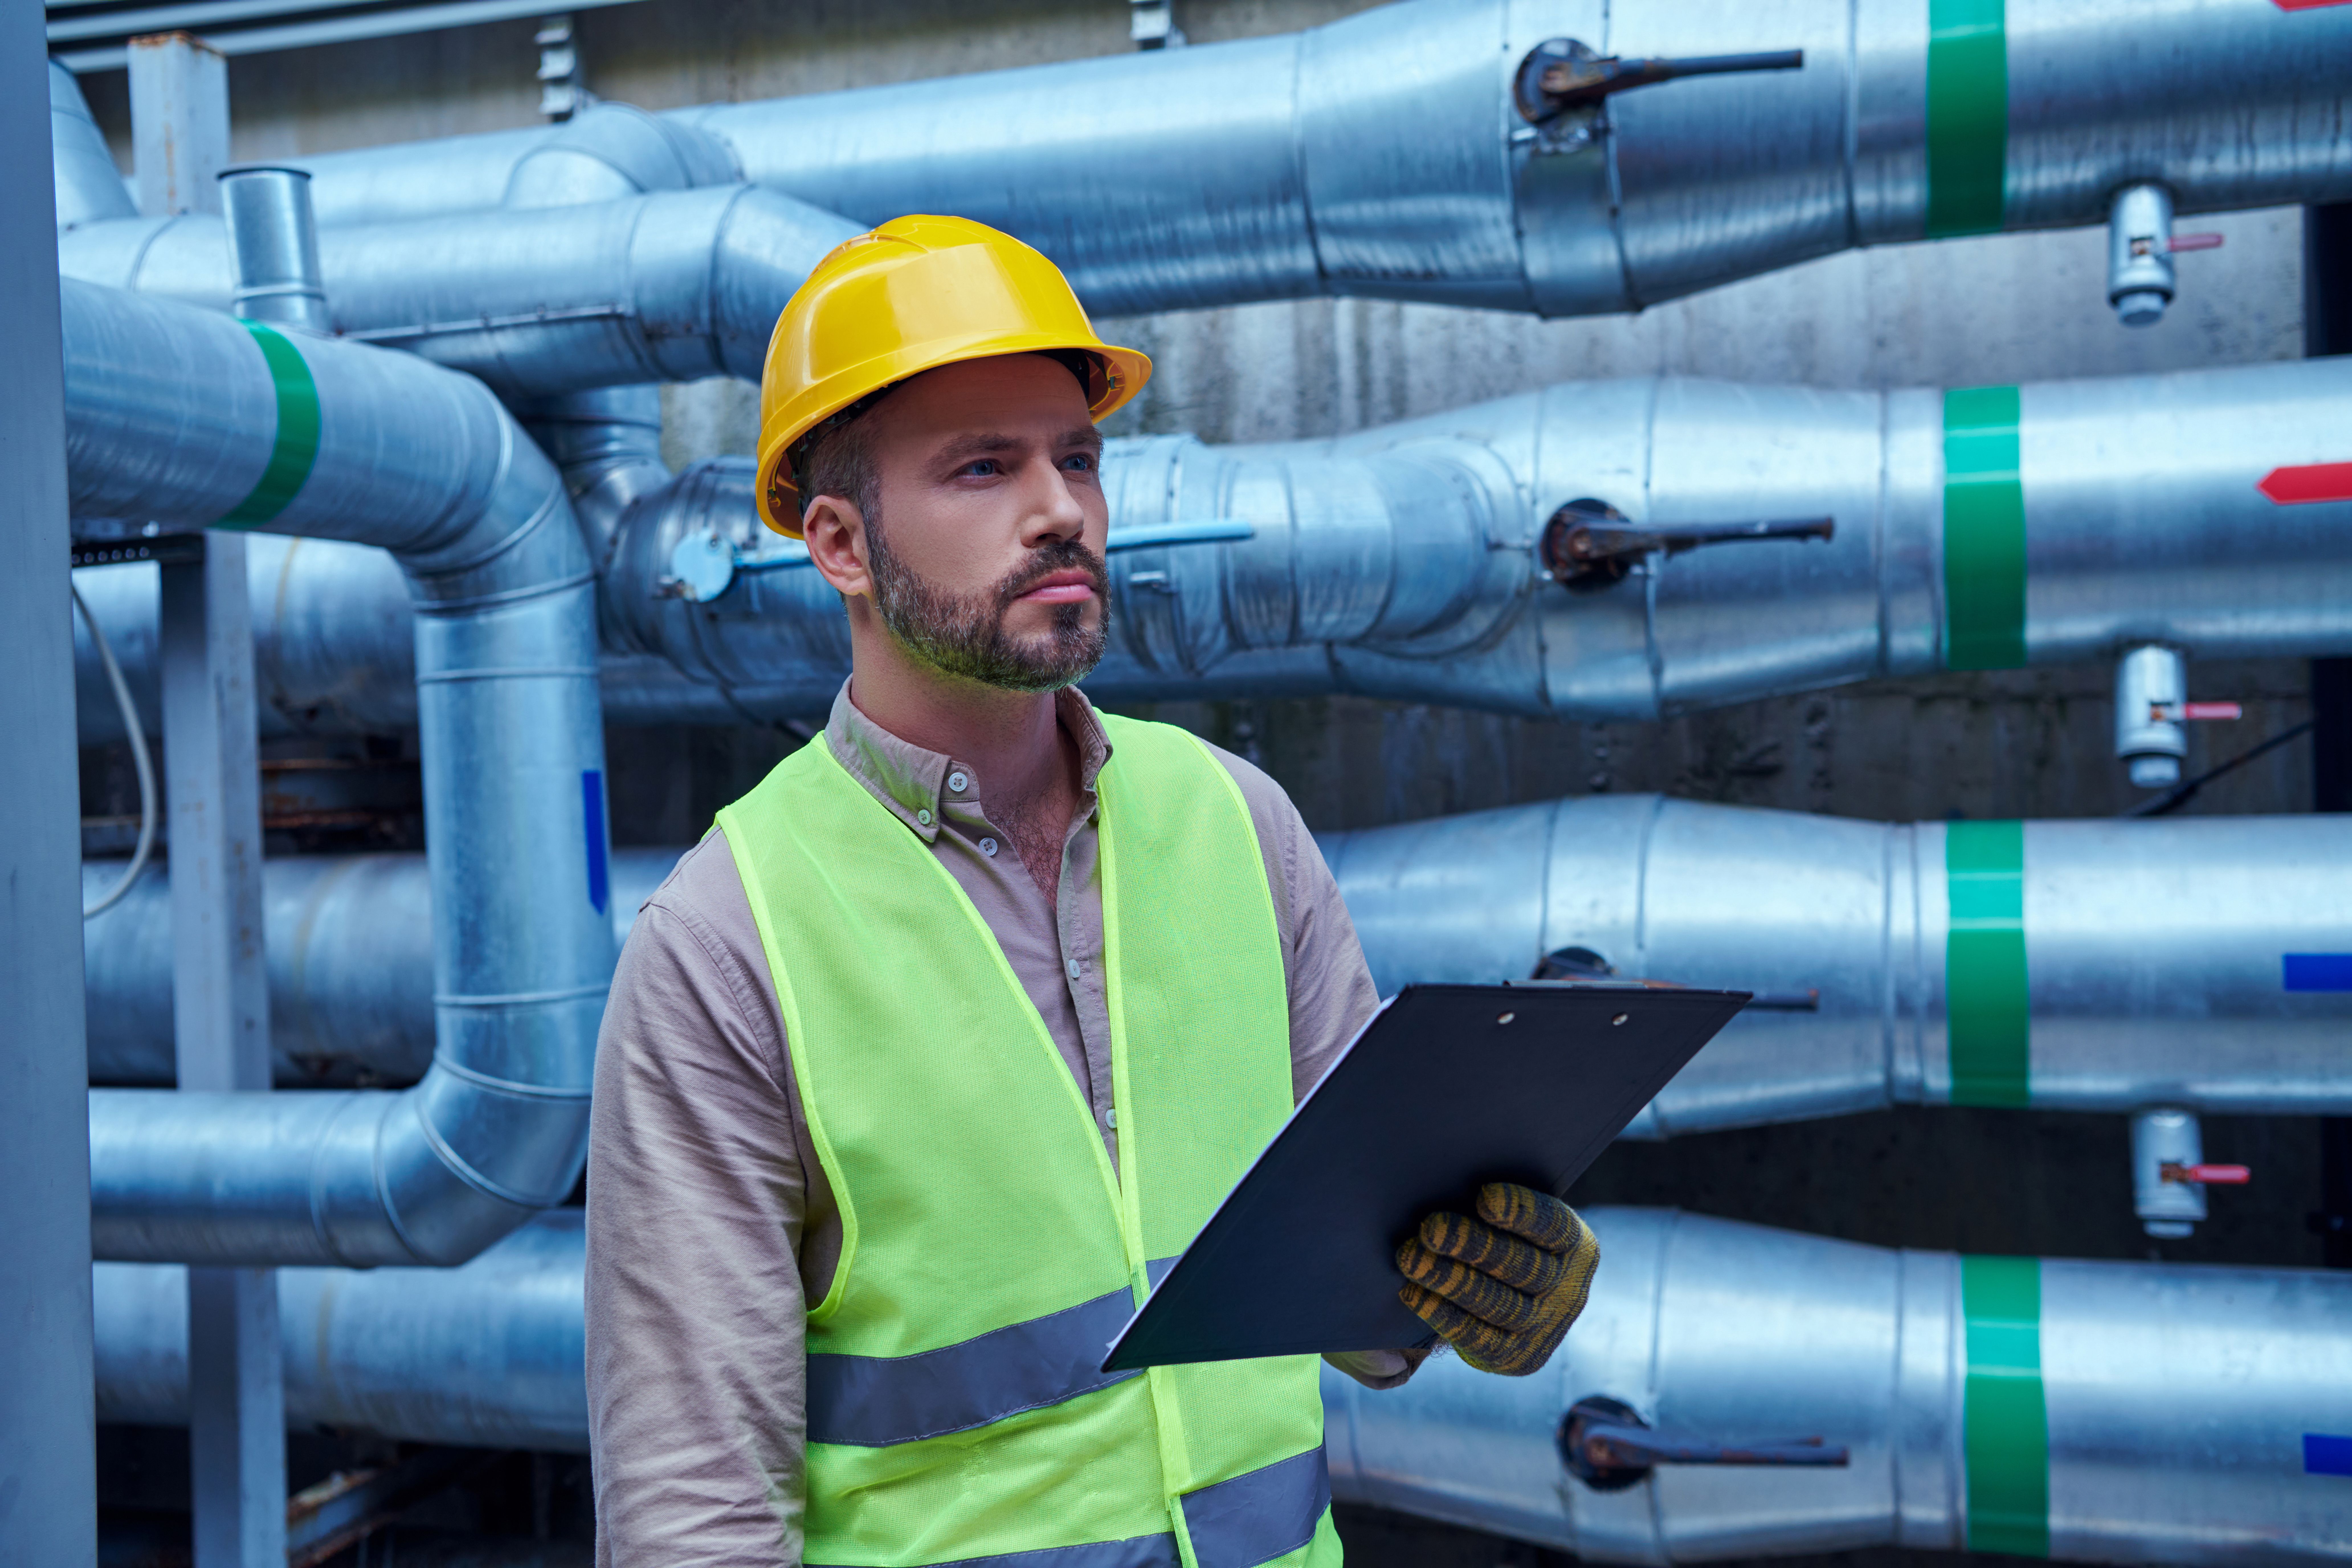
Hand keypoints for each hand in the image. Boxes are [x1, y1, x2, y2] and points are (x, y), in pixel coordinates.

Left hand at [1395, 1182, 1598, 1376]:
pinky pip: (1480, 1338)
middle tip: (1430, 1228)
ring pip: (1498, 1302)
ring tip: (1410, 1258)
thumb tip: (1453, 1181)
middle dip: (1472, 1245)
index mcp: (1574, 1244)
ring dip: (1450, 1280)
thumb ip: (1492, 1204)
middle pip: (1520, 1265)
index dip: (1520, 1211)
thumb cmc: (1499, 1239)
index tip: (1484, 1196)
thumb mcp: (1509, 1219)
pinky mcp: (1518, 1357)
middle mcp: (1569, 1289)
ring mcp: (1546, 1327)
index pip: (1552, 1225)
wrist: (1508, 1299)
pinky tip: (1414, 1294)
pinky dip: (1444, 1315)